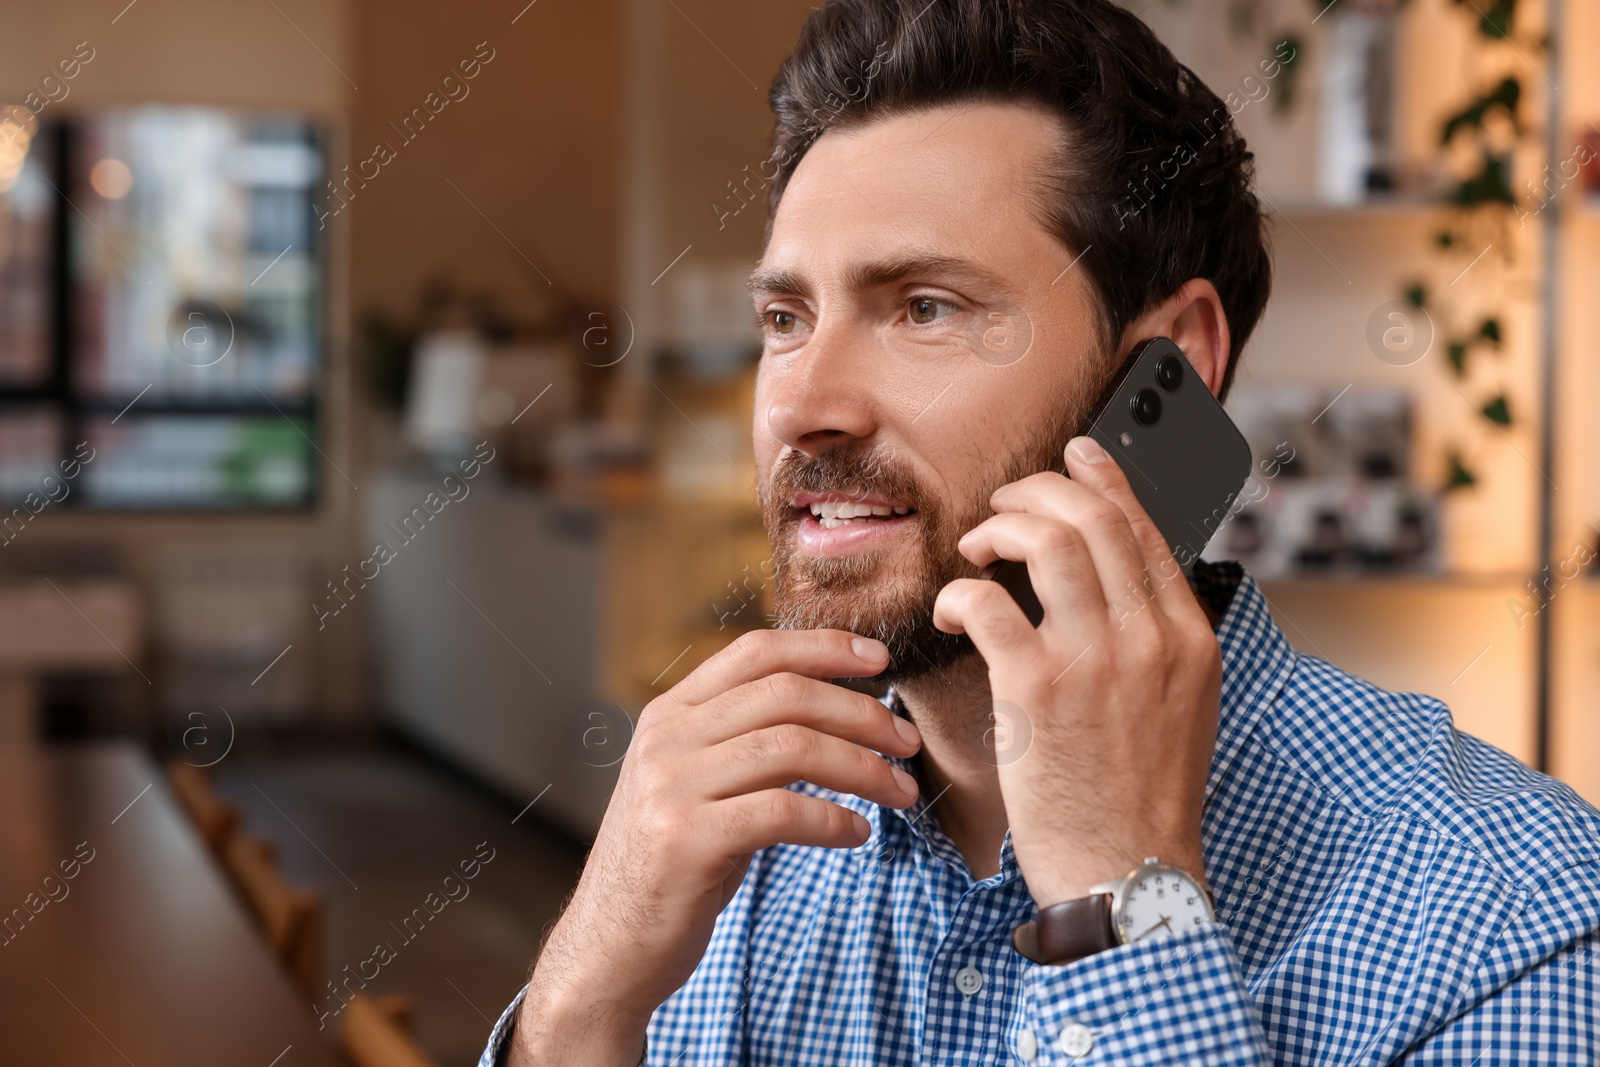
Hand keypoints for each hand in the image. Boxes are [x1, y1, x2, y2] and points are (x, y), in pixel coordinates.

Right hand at [510, 629, 920, 1065]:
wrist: (608, 951)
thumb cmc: (670, 867)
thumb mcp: (695, 786)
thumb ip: (740, 741)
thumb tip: (832, 709)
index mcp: (669, 714)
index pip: (756, 652)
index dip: (823, 647)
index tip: (880, 659)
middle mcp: (666, 739)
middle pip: (785, 694)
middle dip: (862, 713)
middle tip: (909, 740)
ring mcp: (671, 787)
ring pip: (792, 747)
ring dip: (862, 767)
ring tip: (902, 791)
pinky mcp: (685, 840)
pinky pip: (782, 811)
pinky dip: (833, 819)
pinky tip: (857, 834)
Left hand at [932, 435, 1220, 907]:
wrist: (1128, 876)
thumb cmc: (1141, 798)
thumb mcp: (1182, 707)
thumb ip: (1156, 640)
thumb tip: (1117, 582)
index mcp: (1189, 638)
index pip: (1146, 528)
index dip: (1104, 479)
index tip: (1075, 453)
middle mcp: (1149, 637)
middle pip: (1092, 517)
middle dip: (1038, 488)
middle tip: (1003, 502)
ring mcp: (1095, 659)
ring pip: (1043, 540)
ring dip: (997, 526)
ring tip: (974, 546)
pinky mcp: (1036, 689)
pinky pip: (986, 601)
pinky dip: (960, 591)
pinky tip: (952, 607)